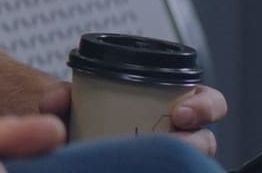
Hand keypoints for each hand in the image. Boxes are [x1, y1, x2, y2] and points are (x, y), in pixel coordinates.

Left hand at [38, 81, 226, 156]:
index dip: (205, 106)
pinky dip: (163, 169)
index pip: (208, 101)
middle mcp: (177, 134)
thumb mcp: (75, 101)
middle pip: (206, 139)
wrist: (68, 142)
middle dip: (197, 141)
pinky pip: (170, 170)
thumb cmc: (84, 116)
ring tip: (156, 162)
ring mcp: (168, 157)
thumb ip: (63, 96)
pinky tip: (145, 168)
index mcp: (170, 103)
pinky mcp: (156, 167)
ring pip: (189, 162)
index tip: (182, 114)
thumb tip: (53, 103)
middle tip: (173, 141)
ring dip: (180, 160)